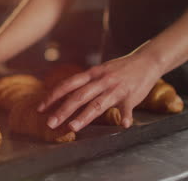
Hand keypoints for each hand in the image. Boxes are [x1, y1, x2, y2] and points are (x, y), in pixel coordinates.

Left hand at [37, 52, 161, 130]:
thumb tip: (65, 91)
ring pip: (98, 103)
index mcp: (92, 74)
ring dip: (84, 116)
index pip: (68, 84)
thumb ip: (85, 82)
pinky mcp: (131, 95)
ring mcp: (116, 88)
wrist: (146, 60)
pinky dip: (125, 116)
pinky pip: (127, 107)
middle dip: (63, 110)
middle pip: (79, 96)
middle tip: (50, 123)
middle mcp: (101, 80)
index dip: (53, 96)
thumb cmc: (120, 69)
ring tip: (73, 127)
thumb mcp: (100, 71)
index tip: (40, 108)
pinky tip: (123, 125)